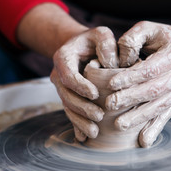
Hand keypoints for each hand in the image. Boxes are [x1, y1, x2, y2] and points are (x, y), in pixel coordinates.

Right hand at [50, 27, 118, 141]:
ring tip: (94, 132)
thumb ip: (107, 44)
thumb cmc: (93, 40)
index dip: (79, 86)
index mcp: (63, 57)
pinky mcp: (68, 96)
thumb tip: (111, 65)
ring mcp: (62, 87)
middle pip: (66, 95)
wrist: (82, 46)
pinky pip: (70, 111)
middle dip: (82, 108)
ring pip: (67, 106)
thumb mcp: (101, 33)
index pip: (68, 75)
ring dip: (79, 120)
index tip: (95, 94)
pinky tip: (83, 137)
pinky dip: (76, 124)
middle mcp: (58, 74)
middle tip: (99, 116)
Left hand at [105, 21, 170, 146]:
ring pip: (159, 106)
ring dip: (139, 117)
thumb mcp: (149, 28)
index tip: (111, 83)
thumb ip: (133, 38)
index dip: (131, 77)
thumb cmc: (163, 37)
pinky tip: (143, 141)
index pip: (151, 68)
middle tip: (109, 104)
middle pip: (154, 89)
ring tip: (119, 124)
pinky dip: (155, 129)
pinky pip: (166, 116)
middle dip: (131, 98)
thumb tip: (120, 59)